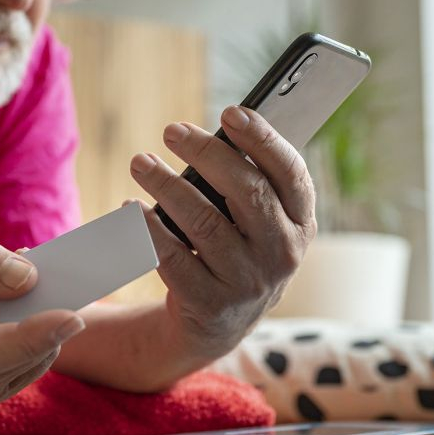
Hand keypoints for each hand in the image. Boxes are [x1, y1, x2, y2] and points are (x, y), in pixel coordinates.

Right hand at [0, 234, 84, 403]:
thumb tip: (30, 278)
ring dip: (43, 310)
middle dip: (49, 308)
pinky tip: (13, 300)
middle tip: (40, 262)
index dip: (31, 337)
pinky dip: (40, 321)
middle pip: (24, 353)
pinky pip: (40, 351)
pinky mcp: (1, 383)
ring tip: (10, 279)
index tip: (72, 317)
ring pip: (41, 351)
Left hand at [129, 105, 316, 357]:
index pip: (290, 173)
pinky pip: (172, 258)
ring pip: (204, 223)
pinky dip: (148, 228)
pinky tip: (131, 206)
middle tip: (171, 131)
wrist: (220, 323)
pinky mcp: (210, 304)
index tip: (230, 112)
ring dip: (167, 185)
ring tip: (141, 162)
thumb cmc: (238, 249)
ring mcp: (248, 282)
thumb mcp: (260, 222)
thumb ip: (250, 182)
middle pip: (248, 192)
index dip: (263, 139)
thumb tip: (213, 135)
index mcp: (302, 222)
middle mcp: (282, 253)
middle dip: (207, 154)